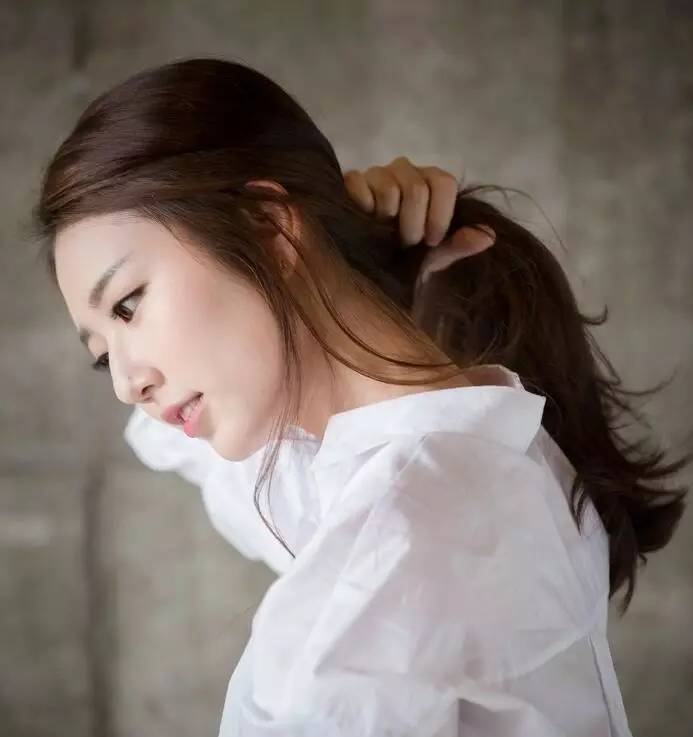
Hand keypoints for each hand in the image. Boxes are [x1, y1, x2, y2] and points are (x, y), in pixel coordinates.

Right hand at [343, 156, 493, 254]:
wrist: (367, 261)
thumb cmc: (403, 254)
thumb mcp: (433, 257)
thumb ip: (458, 246)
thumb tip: (488, 237)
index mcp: (430, 181)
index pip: (444, 182)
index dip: (440, 215)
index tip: (431, 241)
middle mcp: (406, 169)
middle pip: (417, 189)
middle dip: (412, 226)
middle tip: (405, 244)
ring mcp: (377, 172)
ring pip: (389, 190)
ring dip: (387, 223)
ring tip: (383, 234)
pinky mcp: (352, 179)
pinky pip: (360, 187)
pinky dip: (364, 211)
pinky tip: (363, 221)